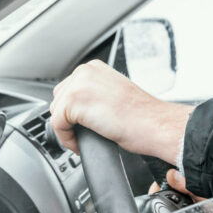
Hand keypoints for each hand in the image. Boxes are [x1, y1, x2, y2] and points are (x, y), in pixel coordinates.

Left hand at [49, 60, 191, 159]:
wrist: (155, 124)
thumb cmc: (144, 115)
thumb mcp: (115, 94)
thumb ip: (95, 93)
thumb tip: (82, 108)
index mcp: (95, 68)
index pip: (69, 88)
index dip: (74, 111)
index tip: (84, 124)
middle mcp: (85, 72)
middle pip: (59, 99)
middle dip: (69, 119)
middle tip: (85, 133)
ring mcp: (78, 85)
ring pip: (56, 112)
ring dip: (68, 129)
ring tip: (85, 139)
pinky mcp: (74, 102)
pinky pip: (57, 125)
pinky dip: (67, 139)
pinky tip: (81, 144)